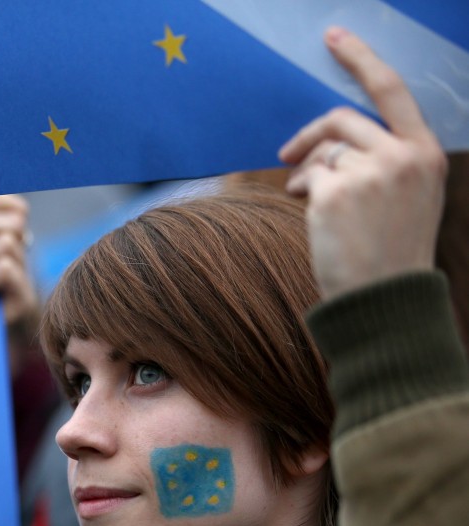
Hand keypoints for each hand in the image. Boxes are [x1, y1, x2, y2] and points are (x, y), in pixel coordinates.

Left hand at [279, 27, 446, 299]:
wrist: (383, 298)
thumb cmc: (389, 251)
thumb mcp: (408, 197)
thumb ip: (386, 161)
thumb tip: (334, 142)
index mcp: (426, 154)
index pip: (393, 92)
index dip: (361, 60)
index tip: (335, 38)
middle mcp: (404, 156)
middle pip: (344, 120)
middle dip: (311, 135)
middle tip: (288, 153)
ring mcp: (372, 171)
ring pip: (324, 150)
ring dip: (306, 169)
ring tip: (302, 195)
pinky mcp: (337, 191)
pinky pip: (308, 175)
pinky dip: (300, 188)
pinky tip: (306, 209)